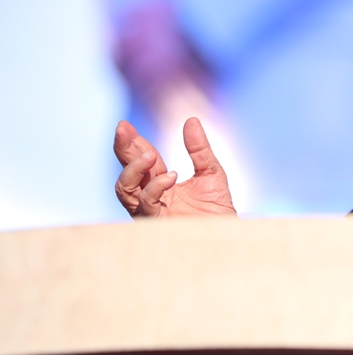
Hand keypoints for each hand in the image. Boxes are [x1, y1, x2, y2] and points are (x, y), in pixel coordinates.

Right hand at [113, 117, 236, 217]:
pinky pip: (146, 204)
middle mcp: (150, 197)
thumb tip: (191, 120)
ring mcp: (151, 211)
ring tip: (149, 154)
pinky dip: (155, 187)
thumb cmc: (217, 209)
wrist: (227, 235)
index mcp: (161, 184)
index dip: (134, 143)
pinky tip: (171, 176)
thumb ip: (199, 149)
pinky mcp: (157, 224)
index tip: (125, 125)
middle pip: (128, 172)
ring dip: (133, 169)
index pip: (142, 161)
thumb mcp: (211, 172)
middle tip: (122, 129)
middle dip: (123, 150)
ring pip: (125, 189)